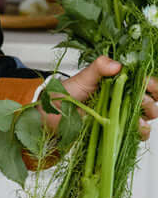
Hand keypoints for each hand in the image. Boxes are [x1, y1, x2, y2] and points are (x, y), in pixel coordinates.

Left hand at [40, 56, 157, 140]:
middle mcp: (121, 97)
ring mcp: (119, 114)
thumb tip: (117, 65)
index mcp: (116, 81)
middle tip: (142, 102)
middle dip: (150, 100)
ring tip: (138, 117)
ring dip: (146, 116)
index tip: (149, 85)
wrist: (49, 117)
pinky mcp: (115, 130)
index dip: (150, 83)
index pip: (141, 80)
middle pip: (148, 98)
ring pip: (145, 115)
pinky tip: (136, 129)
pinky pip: (135, 132)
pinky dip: (140, 131)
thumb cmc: (64, 95)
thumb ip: (98, 68)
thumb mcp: (81, 78)